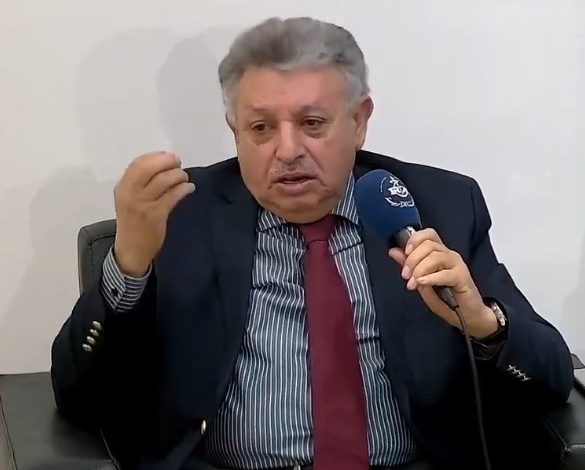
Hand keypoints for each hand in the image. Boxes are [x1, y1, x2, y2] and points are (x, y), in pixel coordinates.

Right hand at [113, 151, 194, 276]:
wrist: (131, 250)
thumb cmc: (133, 223)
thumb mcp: (130, 200)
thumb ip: (140, 184)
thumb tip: (163, 166)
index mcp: (123, 187)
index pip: (138, 164)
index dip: (155, 157)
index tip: (168, 157)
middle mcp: (130, 193)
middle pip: (149, 168)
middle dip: (167, 162)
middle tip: (178, 163)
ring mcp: (142, 204)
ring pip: (163, 180)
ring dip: (178, 175)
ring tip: (184, 177)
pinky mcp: (156, 215)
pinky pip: (173, 195)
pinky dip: (184, 188)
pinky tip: (189, 188)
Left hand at [388, 229, 497, 338]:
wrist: (467, 316)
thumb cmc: (446, 299)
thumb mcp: (421, 282)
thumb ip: (409, 265)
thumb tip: (393, 251)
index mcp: (439, 253)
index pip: (428, 234)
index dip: (415, 239)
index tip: (405, 252)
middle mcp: (449, 255)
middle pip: (429, 245)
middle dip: (412, 259)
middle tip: (405, 275)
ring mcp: (457, 265)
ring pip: (436, 256)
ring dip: (420, 269)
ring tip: (412, 283)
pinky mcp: (463, 277)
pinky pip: (445, 273)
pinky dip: (431, 278)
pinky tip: (422, 283)